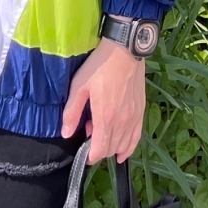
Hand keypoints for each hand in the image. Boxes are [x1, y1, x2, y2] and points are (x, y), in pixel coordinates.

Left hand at [61, 39, 145, 162]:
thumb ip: (72, 112)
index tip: (84, 154)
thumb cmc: (99, 66)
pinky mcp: (140, 111)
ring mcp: (133, 118)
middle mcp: (122, 122)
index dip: (91, 156)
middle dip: (98, 148)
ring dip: (112, 147)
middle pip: (111, 149)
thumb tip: (66, 133)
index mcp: (105, 118)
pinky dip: (129, 147)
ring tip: (102, 133)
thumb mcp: (79, 86)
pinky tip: (123, 151)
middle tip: (88, 131)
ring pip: (124, 145)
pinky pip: (136, 137)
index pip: (100, 149)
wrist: (124, 50)